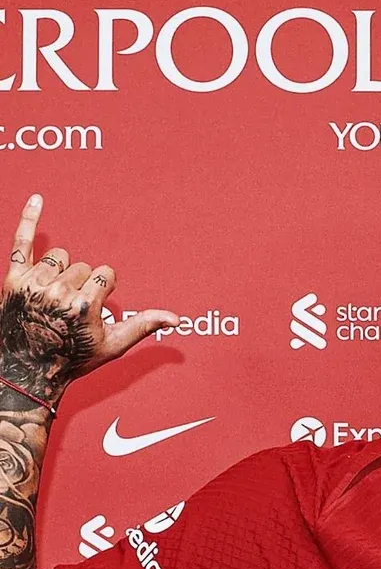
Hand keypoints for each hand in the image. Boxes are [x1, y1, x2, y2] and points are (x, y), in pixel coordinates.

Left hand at [0, 194, 178, 409]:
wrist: (29, 369)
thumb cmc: (73, 358)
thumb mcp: (112, 346)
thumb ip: (143, 325)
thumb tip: (175, 318)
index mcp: (84, 306)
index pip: (105, 274)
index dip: (103, 290)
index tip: (93, 308)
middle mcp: (56, 292)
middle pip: (82, 266)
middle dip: (82, 284)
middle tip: (70, 310)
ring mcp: (32, 283)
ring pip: (58, 256)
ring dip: (61, 272)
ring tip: (53, 296)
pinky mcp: (13, 278)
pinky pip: (22, 241)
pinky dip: (28, 219)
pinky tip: (38, 199)